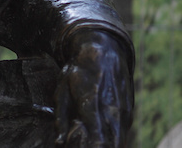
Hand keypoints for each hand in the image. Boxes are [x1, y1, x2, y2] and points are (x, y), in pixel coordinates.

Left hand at [55, 29, 132, 146]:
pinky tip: (101, 132)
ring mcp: (124, 111)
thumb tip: (60, 142)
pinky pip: (123, 131)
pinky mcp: (129, 112)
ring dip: (108, 143)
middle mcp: (112, 110)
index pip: (98, 139)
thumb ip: (61, 118)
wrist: (103, 51)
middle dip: (100, 147)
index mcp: (92, 104)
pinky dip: (114, 136)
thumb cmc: (78, 72)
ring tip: (91, 138)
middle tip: (86, 143)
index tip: (82, 147)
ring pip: (120, 139)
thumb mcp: (62, 91)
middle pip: (114, 144)